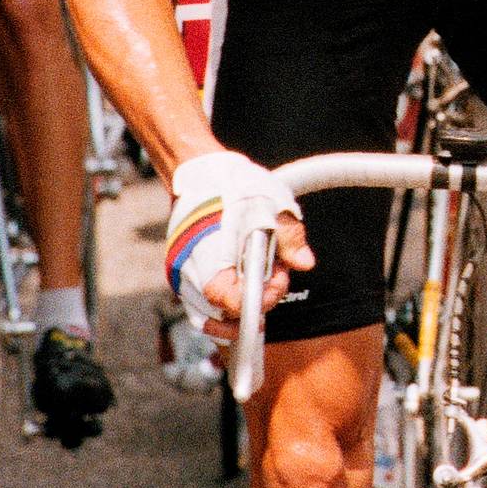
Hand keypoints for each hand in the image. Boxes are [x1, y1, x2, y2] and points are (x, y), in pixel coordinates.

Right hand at [165, 150, 310, 341]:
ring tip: (262, 272)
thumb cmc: (233, 185)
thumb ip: (288, 237)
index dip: (263, 299)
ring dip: (242, 304)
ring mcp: (182, 278)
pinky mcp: (185, 277)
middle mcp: (187, 275)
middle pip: (224, 316)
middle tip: (275, 272)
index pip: (233, 305)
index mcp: (206, 259)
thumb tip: (304, 263)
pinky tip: (248, 278)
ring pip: (213, 315)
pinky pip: (205, 304)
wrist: (202, 172)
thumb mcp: (270, 204)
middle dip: (257, 301)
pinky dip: (227, 301)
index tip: (279, 278)